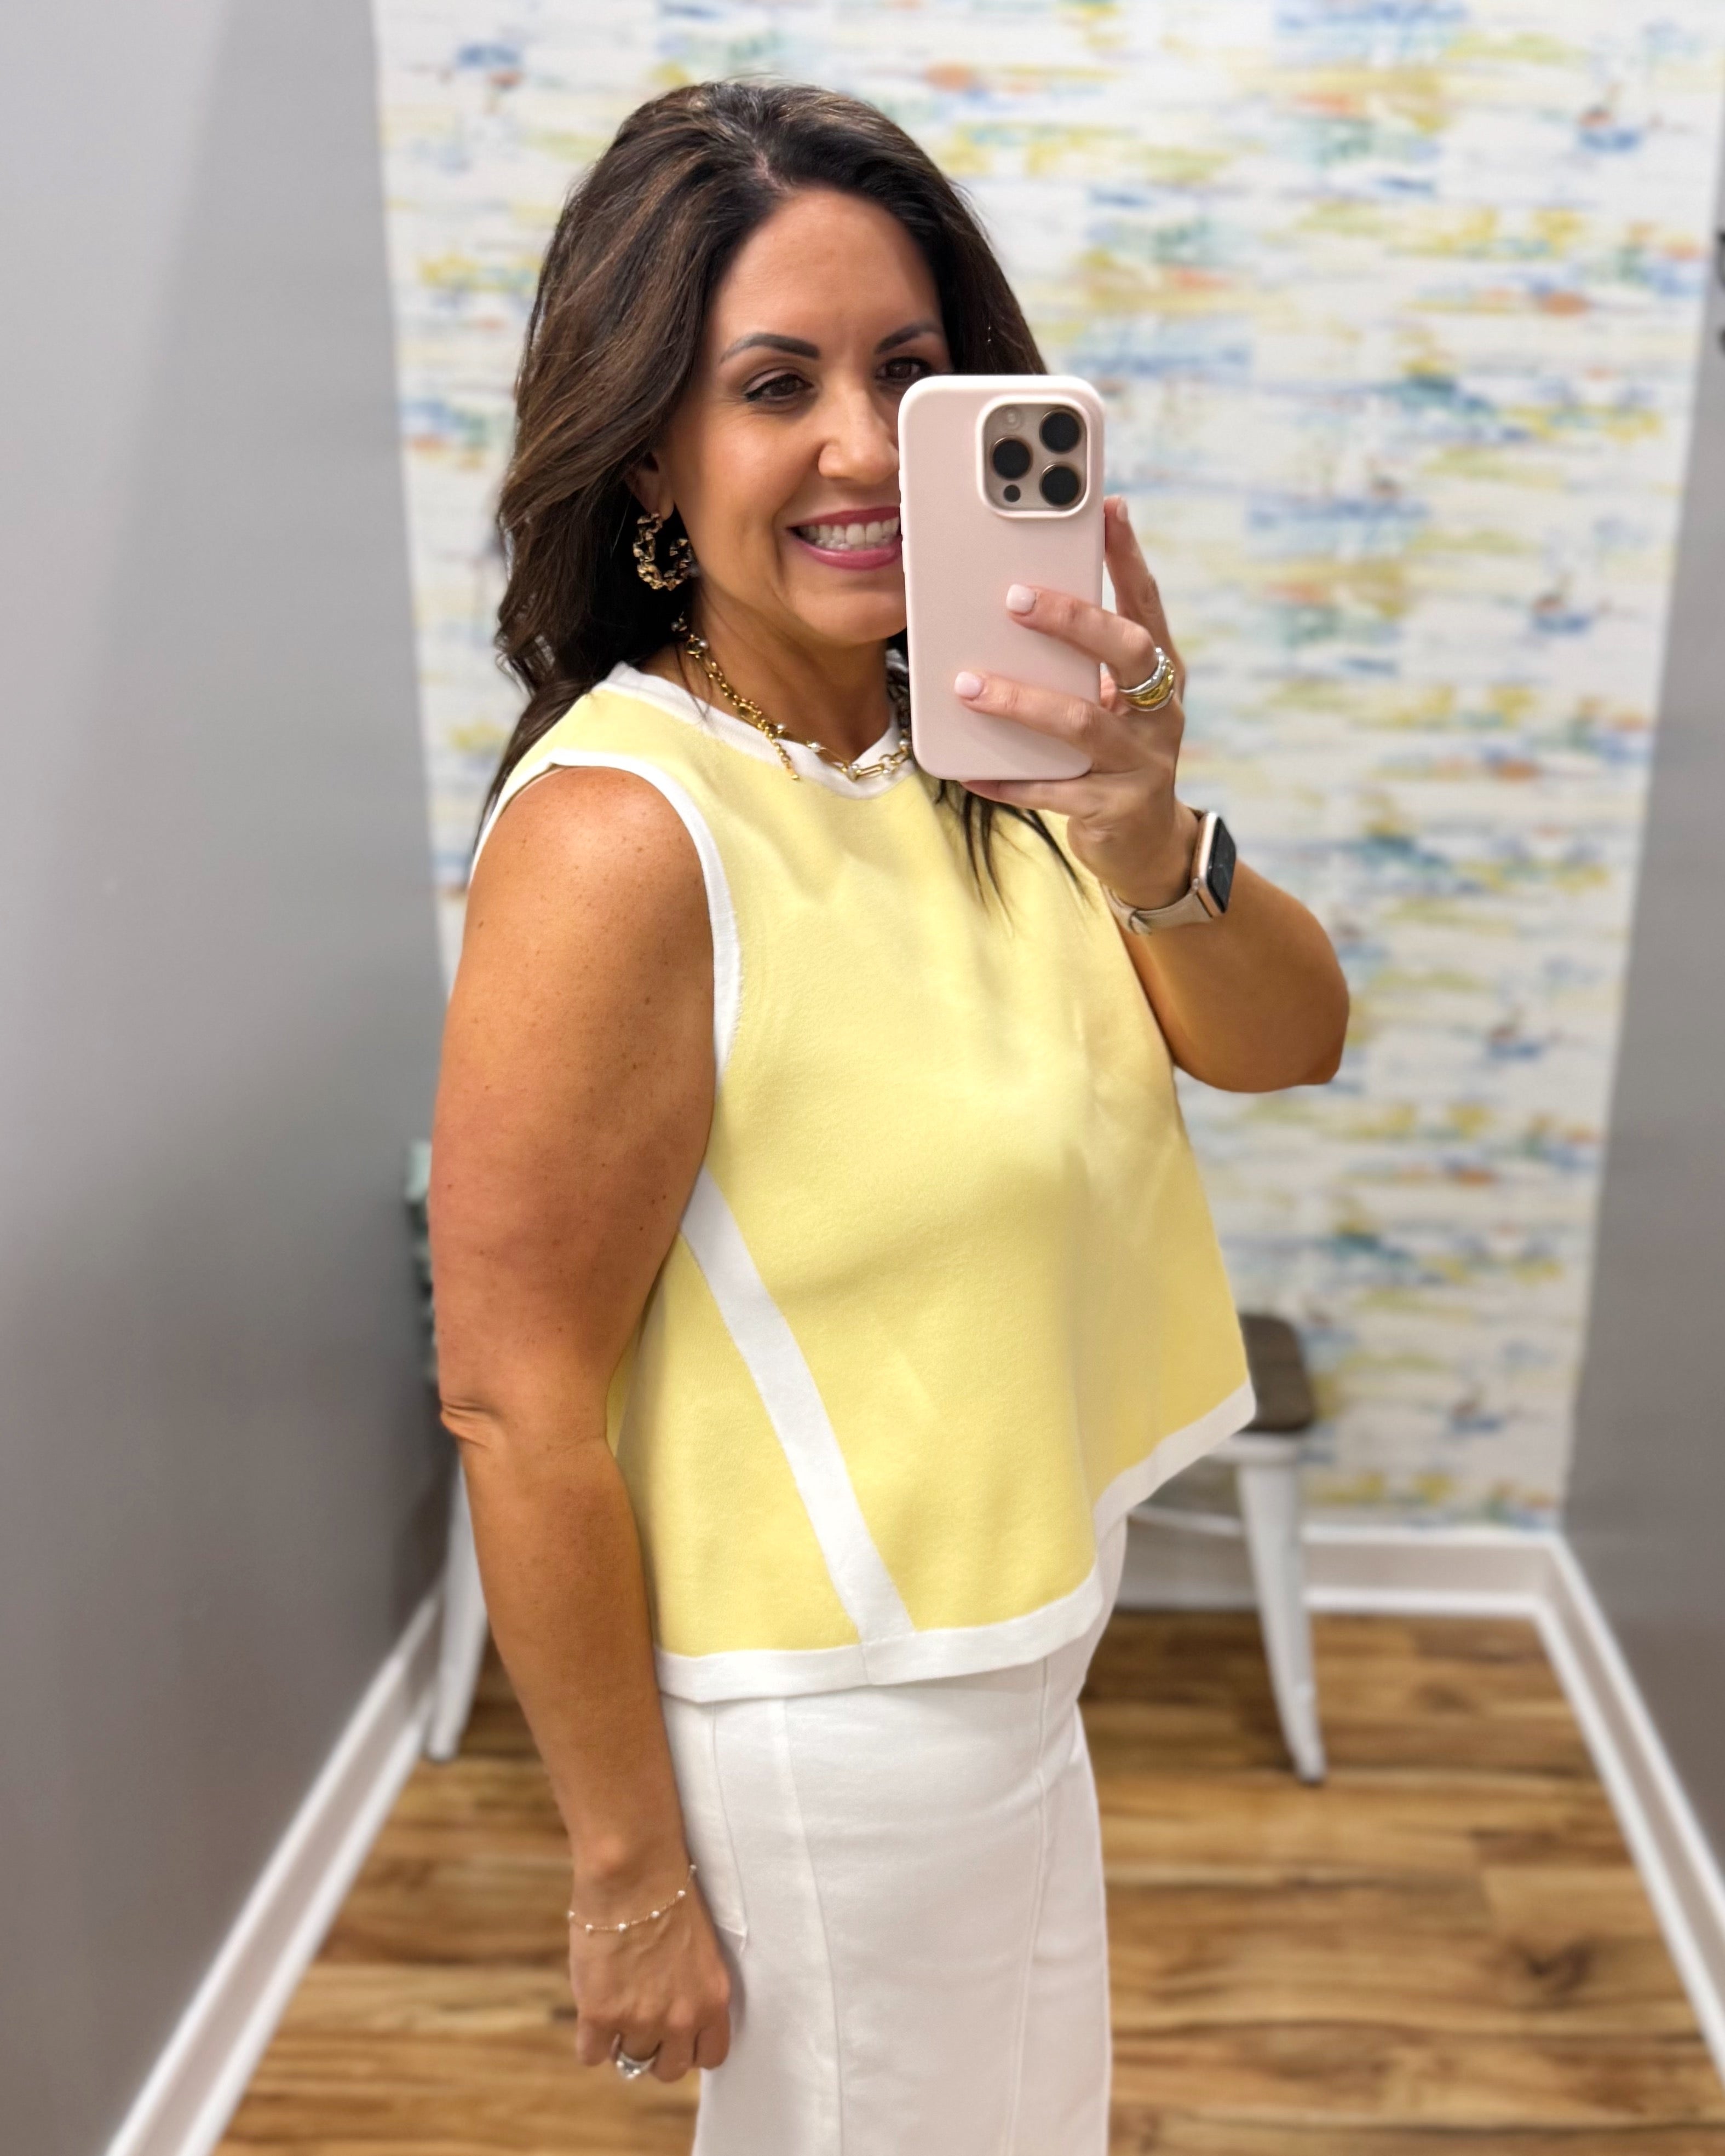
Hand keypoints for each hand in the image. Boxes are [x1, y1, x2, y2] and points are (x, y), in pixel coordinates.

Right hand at [567, 1863, 732, 2081]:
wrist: (634, 1873)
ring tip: (615, 2004)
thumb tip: (673, 2017)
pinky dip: (590, 2039)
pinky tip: (592, 2010)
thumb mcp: (700, 1950)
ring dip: (621, 2040)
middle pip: (669, 2069)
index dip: (689, 2046)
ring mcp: (642, 2020)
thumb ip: (692, 1990)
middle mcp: (682, 2018)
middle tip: (640, 2021)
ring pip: (631, 2062)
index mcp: (713, 1999)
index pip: (711, 2056)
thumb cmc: (667, 1896)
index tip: (675, 2032)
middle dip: (655, 2050)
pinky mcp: (602, 2016)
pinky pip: (592, 2054)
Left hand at [959, 496, 1199, 909]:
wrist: (1146, 848)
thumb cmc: (1114, 758)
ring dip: (1021, 701)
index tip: (1108, 509)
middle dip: (1074, 620)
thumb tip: (1014, 606)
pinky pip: (1052, 790)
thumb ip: (1081, 665)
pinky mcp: (1114, 809)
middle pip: (1129, 652)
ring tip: (969, 686)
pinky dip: (1007, 779)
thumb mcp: (1110, 705)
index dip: (1130, 558)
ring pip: (1081, 722)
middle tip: (1014, 599)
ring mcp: (1142, 763)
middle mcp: (1162, 714)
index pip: (1148, 605)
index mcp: (1163, 676)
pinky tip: (969, 770)